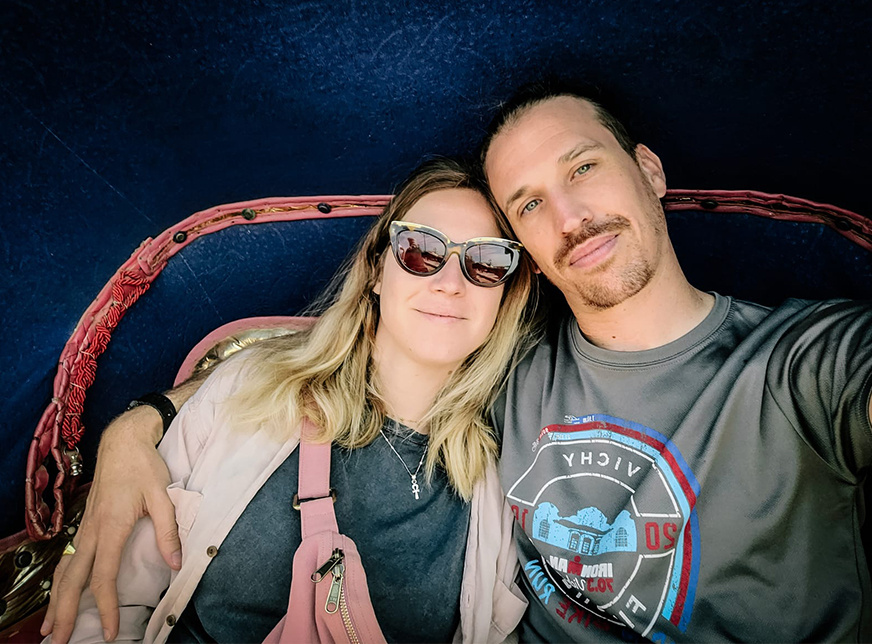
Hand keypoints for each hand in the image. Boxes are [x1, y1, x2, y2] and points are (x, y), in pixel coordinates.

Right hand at [41, 406, 180, 642]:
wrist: (122, 441)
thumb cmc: (144, 467)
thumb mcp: (163, 496)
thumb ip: (168, 531)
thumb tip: (175, 564)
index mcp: (111, 526)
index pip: (103, 576)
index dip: (105, 606)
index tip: (110, 631)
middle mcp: (92, 530)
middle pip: (73, 579)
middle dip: (65, 612)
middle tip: (61, 641)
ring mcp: (85, 527)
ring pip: (66, 570)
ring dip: (57, 600)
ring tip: (52, 627)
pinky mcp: (86, 524)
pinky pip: (68, 558)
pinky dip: (61, 580)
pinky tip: (59, 593)